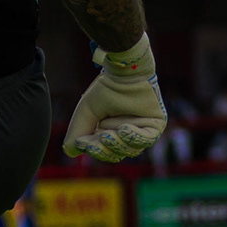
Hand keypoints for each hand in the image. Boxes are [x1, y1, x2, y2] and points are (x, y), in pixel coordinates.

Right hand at [64, 36, 166, 162]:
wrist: (123, 72)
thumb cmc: (105, 89)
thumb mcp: (86, 112)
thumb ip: (77, 131)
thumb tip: (71, 151)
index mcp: (111, 134)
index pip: (103, 152)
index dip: (94, 150)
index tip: (82, 142)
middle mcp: (127, 136)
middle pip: (117, 154)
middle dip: (106, 149)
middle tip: (100, 137)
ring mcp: (143, 131)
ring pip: (132, 150)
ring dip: (119, 143)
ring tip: (110, 133)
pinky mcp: (155, 125)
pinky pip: (147, 139)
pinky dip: (134, 137)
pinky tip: (123, 130)